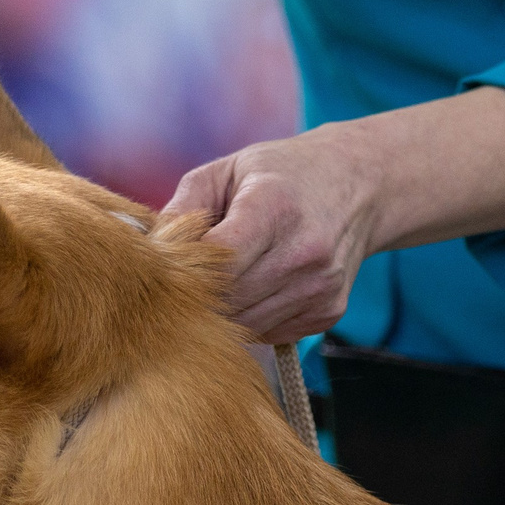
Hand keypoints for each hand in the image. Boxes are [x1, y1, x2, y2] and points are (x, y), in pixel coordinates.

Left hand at [163, 120, 383, 343]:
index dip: (185, 269)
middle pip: (228, 300)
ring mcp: (319, 288)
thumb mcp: (229, 170)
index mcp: (275, 208)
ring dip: (224, 312)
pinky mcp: (328, 313)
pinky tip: (256, 290)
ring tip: (220, 284)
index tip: (169, 264)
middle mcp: (304, 253)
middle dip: (198, 297)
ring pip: (247, 326)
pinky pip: (270, 333)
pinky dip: (252, 319)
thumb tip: (143, 250)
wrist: (360, 187)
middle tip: (182, 284)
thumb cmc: (283, 174)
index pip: (216, 260)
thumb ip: (183, 207)